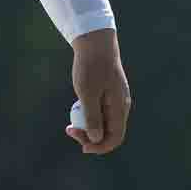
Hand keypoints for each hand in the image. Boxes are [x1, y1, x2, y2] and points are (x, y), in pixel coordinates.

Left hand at [67, 28, 130, 154]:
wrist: (95, 42)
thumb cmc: (91, 66)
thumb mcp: (87, 93)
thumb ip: (92, 116)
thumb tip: (96, 138)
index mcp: (119, 107)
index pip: (115, 138)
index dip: (100, 147)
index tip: (82, 147)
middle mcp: (121, 106)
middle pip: (109, 132)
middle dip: (90, 136)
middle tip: (69, 129)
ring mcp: (116, 99)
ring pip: (104, 122)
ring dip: (88, 126)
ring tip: (71, 119)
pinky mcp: (109, 93)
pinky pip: (101, 111)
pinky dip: (89, 113)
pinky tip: (77, 106)